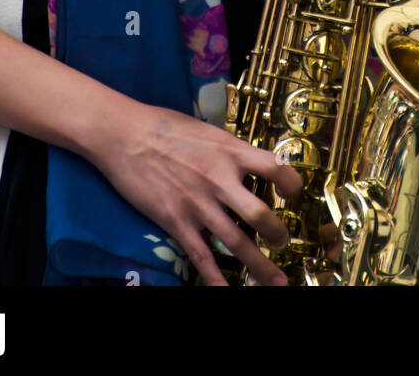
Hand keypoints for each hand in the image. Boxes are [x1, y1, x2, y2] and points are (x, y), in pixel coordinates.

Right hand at [91, 102, 301, 285]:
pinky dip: (217, 280)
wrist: (125, 135)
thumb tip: (247, 163)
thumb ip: (229, 150)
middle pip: (260, 216)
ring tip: (274, 280)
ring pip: (236, 243)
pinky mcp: (176, 221)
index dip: (292, 184)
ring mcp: (198, 204)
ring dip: (259, 265)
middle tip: (282, 242)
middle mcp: (219, 179)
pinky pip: (202, 257)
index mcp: (230, 151)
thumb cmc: (165, 126)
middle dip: (277, 235)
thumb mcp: (207, 130)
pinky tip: (228, 292)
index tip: (293, 194)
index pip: (275, 168)